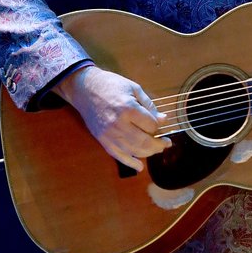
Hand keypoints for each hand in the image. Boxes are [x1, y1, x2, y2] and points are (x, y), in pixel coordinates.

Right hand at [53, 64, 171, 170]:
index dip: (158, 126)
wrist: (85, 89)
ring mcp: (109, 134)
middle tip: (166, 143)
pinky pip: (118, 155)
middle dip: (159, 145)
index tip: (160, 123)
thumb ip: (149, 106)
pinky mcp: (102, 140)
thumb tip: (163, 120)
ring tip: (157, 149)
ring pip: (133, 150)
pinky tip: (139, 167)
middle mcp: (119, 124)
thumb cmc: (111, 85)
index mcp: (128, 108)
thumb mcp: (134, 88)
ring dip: (148, 153)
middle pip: (144, 142)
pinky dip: (130, 163)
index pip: (151, 125)